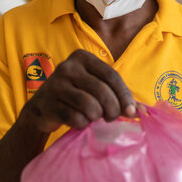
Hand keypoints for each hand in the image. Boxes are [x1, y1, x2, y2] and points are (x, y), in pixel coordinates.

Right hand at [21, 49, 135, 133]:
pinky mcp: (47, 104)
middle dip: (112, 109)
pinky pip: (75, 118)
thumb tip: (140, 111)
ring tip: (94, 118)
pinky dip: (82, 124)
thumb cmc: (75, 96)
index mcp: (82, 57)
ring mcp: (55, 84)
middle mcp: (67, 67)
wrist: (41, 109)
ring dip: (96, 117)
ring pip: (89, 105)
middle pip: (102, 90)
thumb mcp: (94, 87)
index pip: (111, 75)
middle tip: (112, 118)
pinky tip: (80, 122)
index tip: (132, 112)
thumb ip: (116, 95)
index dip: (124, 95)